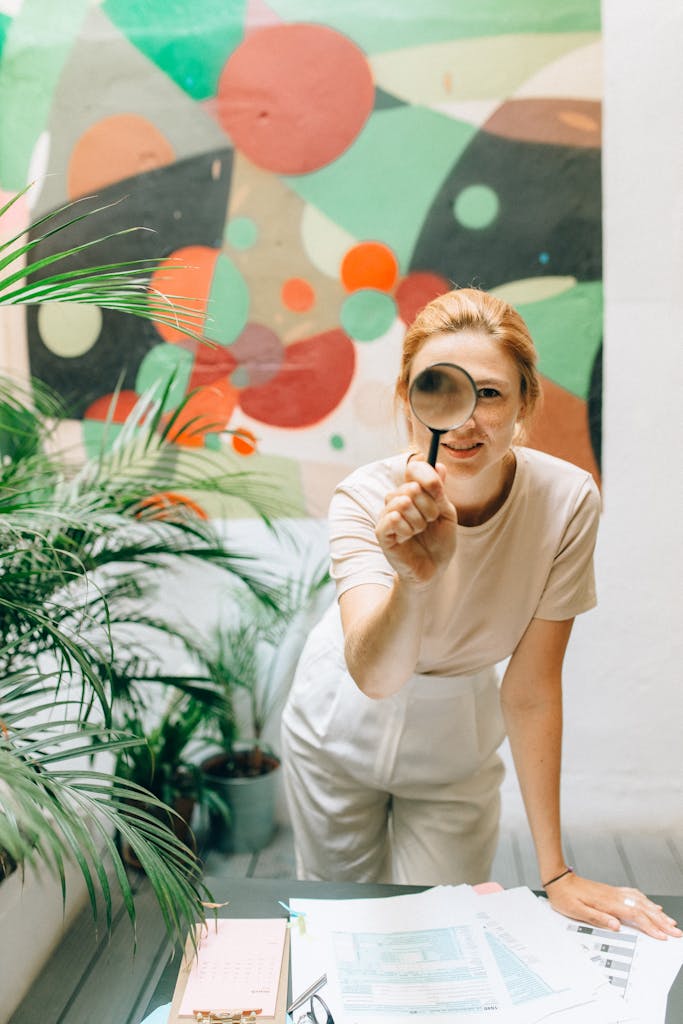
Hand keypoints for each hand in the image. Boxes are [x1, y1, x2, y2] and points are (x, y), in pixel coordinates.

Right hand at [375, 459, 456, 585]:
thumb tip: (439, 465)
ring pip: (403, 502)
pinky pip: (393, 519)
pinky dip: (407, 530)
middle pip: (412, 487)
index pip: (414, 468)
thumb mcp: (446, 513)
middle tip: (430, 521)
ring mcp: (386, 514)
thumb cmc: (439, 541)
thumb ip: (439, 491)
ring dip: (419, 521)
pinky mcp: (381, 531)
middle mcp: (397, 499)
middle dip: (429, 507)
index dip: (428, 477)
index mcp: (413, 491)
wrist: (433, 569)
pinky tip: (407, 538)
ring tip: (419, 531)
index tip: (438, 491)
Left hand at [546, 872, 682, 939]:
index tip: (662, 936)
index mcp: (607, 903)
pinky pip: (633, 895)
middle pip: (642, 909)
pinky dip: (645, 901)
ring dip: (656, 912)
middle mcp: (613, 896)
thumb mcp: (576, 911)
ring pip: (641, 902)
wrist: (558, 879)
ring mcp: (613, 893)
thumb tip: (616, 925)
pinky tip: (650, 905)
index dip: (650, 927)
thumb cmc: (564, 896)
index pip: (635, 916)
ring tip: (668, 920)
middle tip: (675, 931)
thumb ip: (597, 918)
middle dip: (660, 921)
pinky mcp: (611, 891)